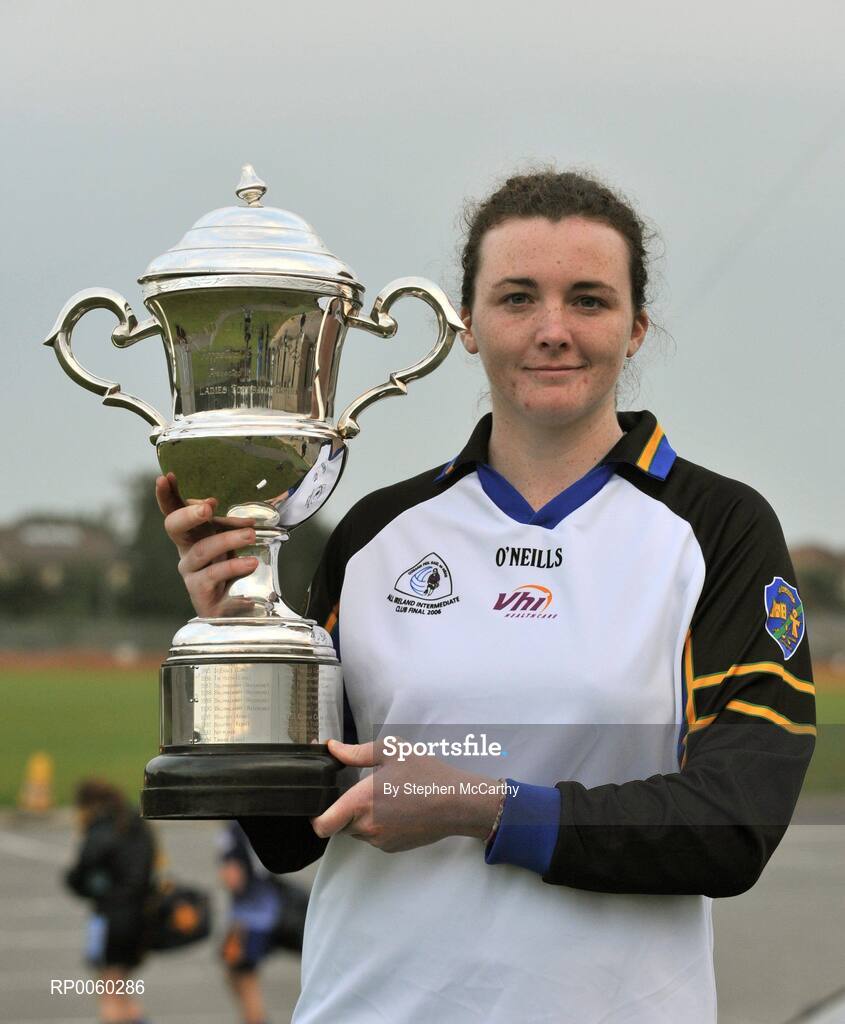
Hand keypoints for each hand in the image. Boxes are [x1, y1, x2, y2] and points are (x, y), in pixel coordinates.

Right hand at [155, 472, 258, 617]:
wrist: (228, 604)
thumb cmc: (226, 564)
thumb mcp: (229, 538)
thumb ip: (232, 525)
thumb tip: (246, 519)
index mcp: (190, 532)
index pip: (173, 510)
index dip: (167, 495)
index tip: (165, 478)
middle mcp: (185, 549)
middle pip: (174, 527)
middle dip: (188, 514)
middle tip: (208, 508)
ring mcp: (189, 571)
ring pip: (201, 550)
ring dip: (227, 539)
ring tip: (251, 535)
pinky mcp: (199, 591)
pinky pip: (214, 575)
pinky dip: (234, 566)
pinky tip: (250, 562)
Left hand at [310, 739, 501, 852]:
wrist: (456, 802)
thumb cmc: (425, 774)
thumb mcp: (391, 751)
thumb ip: (356, 752)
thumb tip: (332, 748)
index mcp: (360, 802)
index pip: (321, 825)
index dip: (315, 816)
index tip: (321, 803)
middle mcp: (367, 826)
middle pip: (339, 825)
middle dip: (344, 810)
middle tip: (361, 791)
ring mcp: (380, 840)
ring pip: (357, 832)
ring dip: (362, 818)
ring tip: (384, 796)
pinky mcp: (393, 847)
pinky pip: (374, 838)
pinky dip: (378, 825)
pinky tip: (396, 808)